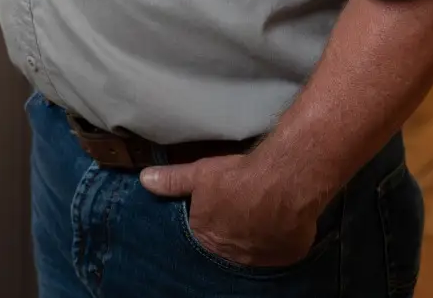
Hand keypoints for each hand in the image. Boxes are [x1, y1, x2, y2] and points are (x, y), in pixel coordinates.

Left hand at [140, 154, 321, 269]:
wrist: (284, 181)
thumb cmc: (239, 177)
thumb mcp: (199, 174)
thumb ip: (172, 181)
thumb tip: (145, 179)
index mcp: (207, 236)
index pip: (202, 233)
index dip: (211, 217)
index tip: (220, 205)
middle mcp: (232, 254)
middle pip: (228, 243)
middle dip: (232, 229)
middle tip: (241, 208)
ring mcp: (261, 258)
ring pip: (255, 249)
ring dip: (255, 236)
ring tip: (261, 214)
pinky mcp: (287, 256)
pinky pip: (281, 250)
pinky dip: (279, 239)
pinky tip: (280, 222)